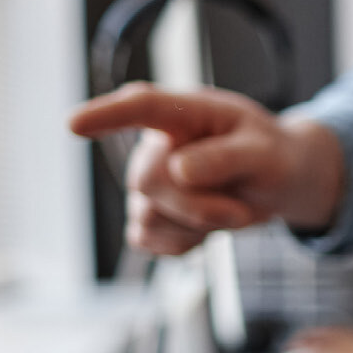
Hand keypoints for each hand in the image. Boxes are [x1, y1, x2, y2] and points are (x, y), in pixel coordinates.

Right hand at [68, 84, 345, 254]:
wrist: (278, 183)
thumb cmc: (272, 157)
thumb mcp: (266, 153)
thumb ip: (227, 158)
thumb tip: (179, 171)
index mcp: (184, 113)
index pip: (141, 108)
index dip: (107, 116)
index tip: (74, 125)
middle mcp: (157, 144)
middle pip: (148, 181)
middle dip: (197, 207)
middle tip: (240, 212)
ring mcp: (150, 181)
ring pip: (147, 216)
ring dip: (196, 226)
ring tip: (230, 211)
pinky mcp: (151, 215)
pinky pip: (147, 240)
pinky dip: (182, 244)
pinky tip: (205, 229)